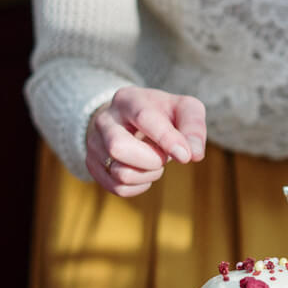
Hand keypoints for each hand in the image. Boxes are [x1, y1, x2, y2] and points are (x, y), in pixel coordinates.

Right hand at [86, 86, 206, 195]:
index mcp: (128, 100)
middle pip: (118, 147)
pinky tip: (144, 172)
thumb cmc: (164, 114)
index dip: (166, 139)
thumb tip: (194, 155)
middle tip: (164, 156)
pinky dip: (139, 186)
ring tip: (155, 162)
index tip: (185, 156)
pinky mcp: (93, 164)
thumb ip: (193, 127)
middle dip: (151, 160)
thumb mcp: (184, 109)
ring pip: (120, 173)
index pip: (144, 118)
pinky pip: (118, 188)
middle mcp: (105, 119)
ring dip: (148, 175)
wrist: (131, 119)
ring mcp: (94, 143)